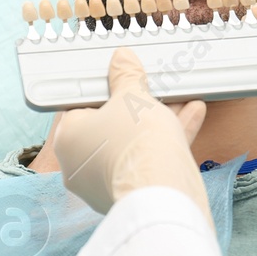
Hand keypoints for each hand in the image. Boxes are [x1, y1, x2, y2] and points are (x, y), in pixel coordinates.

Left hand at [53, 48, 210, 220]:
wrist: (163, 192)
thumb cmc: (136, 142)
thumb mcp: (132, 96)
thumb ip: (126, 76)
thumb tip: (121, 59)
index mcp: (67, 138)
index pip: (80, 106)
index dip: (105, 91)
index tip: (123, 82)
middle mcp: (78, 165)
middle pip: (108, 127)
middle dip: (136, 108)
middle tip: (153, 91)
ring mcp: (102, 184)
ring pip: (129, 146)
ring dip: (155, 124)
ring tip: (179, 102)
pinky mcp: (127, 196)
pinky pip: (144, 163)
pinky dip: (164, 144)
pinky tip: (189, 118)